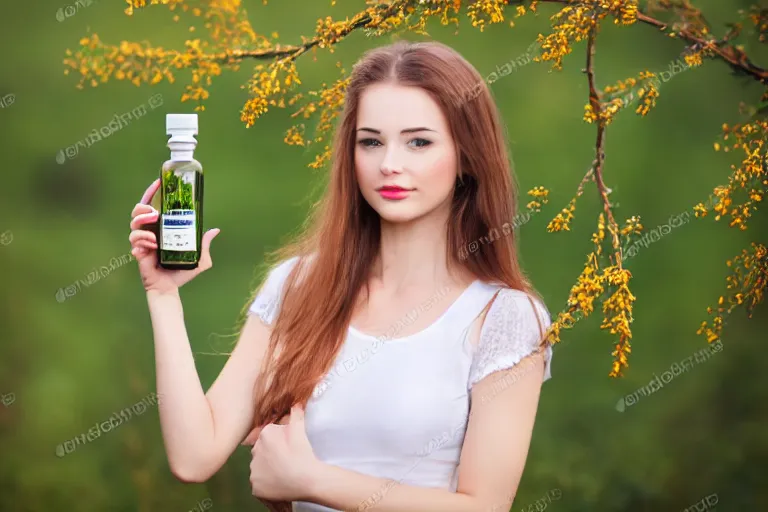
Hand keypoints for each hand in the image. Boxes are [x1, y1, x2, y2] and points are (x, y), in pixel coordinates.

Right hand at [129, 178, 219, 293]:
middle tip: (155, 214)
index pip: (154, 205)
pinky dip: (141, 241)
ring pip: (133, 224)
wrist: (170, 288)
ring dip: (142, 224)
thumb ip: (204, 244)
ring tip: (154, 233)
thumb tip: (215, 230)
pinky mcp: (137, 252)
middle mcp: (150, 231)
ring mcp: (142, 241)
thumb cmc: (181, 272)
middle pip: (138, 210)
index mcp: (162, 228)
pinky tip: (151, 246)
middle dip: (143, 207)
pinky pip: (133, 241)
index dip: (153, 192)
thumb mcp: (198, 257)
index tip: (158, 182)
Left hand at [249, 405, 320, 501]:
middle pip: (263, 452)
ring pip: (260, 468)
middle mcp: (255, 451)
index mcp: (265, 435)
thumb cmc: (304, 453)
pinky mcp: (255, 487)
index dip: (280, 443)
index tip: (290, 449)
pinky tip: (280, 483)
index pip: (269, 437)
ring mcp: (254, 471)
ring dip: (269, 470)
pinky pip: (260, 484)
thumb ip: (296, 414)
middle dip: (272, 455)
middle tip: (288, 461)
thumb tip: (296, 402)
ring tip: (285, 473)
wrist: (308, 479)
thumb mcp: (300, 429)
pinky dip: (268, 485)